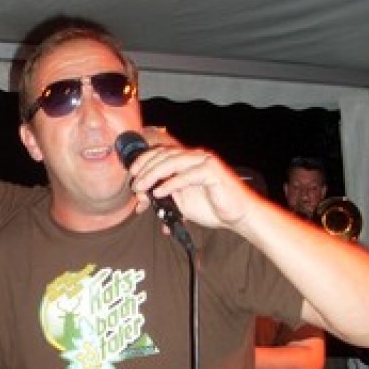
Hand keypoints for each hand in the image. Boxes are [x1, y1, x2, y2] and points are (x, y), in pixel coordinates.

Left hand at [128, 141, 253, 229]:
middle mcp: (195, 157)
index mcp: (187, 161)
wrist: (236, 215)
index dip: (144, 160)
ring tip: (142, 188)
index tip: (132, 173)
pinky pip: (186, 176)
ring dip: (153, 175)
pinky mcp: (212, 172)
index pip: (162, 152)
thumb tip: (141, 199)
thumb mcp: (181, 202)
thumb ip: (164, 196)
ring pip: (172, 162)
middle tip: (135, 186)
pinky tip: (160, 192)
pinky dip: (171, 184)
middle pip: (164, 156)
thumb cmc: (211, 207)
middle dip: (145, 170)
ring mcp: (204, 162)